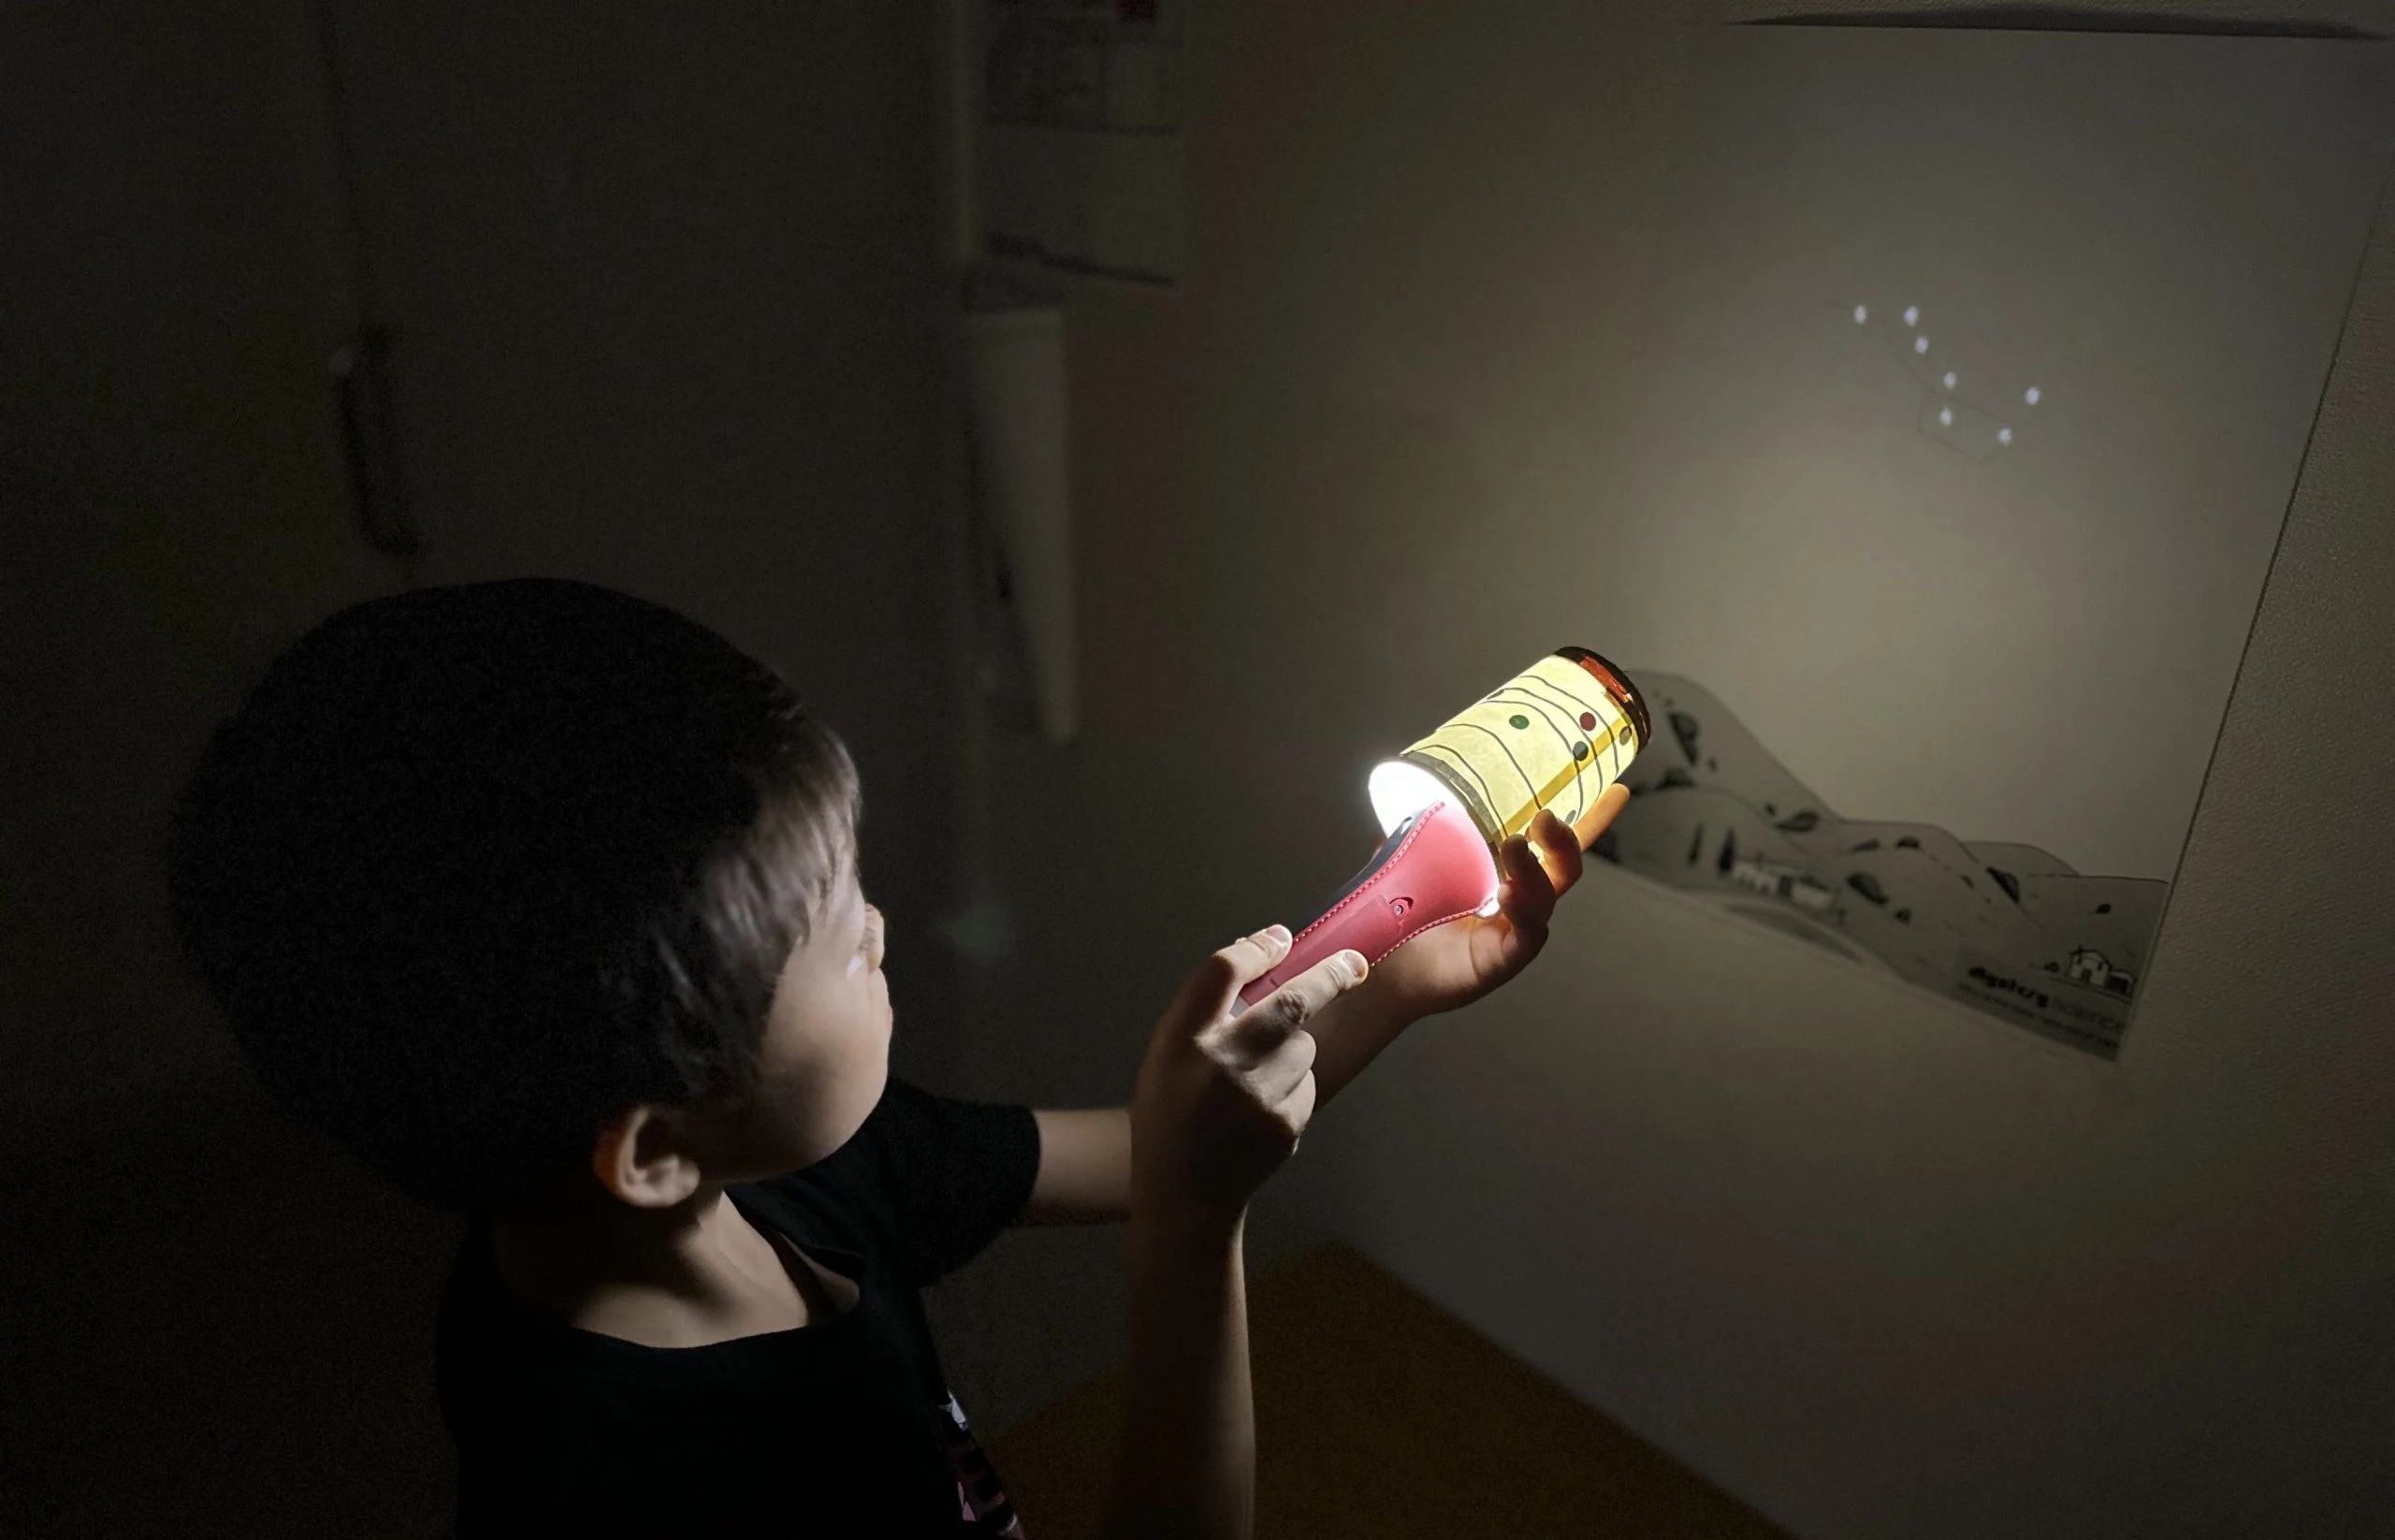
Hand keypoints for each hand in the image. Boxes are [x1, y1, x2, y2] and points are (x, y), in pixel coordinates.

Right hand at [1128, 926, 1367, 1229]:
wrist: (1184, 1194)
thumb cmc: (1172, 1113)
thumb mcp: (1166, 1054)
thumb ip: (1205, 1010)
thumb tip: (1259, 952)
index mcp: (1181, 1039)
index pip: (1223, 971)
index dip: (1256, 948)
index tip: (1279, 939)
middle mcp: (1221, 1062)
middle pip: (1291, 1001)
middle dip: (1331, 976)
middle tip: (1354, 963)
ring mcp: (1258, 1096)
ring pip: (1304, 1046)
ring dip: (1292, 1047)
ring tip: (1257, 1078)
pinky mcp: (1286, 1123)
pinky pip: (1306, 1083)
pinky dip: (1293, 1086)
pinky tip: (1261, 1109)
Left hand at [1361, 783, 1630, 1021]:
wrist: (1377, 962)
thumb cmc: (1402, 911)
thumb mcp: (1413, 854)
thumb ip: (1426, 823)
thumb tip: (1422, 783)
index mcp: (1507, 871)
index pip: (1554, 843)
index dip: (1590, 818)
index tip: (1619, 790)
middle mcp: (1519, 899)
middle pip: (1563, 867)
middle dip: (1564, 840)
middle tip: (1545, 818)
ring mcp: (1514, 930)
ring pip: (1544, 897)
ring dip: (1533, 868)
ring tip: (1515, 845)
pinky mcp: (1501, 960)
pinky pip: (1525, 935)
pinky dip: (1523, 912)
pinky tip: (1508, 894)